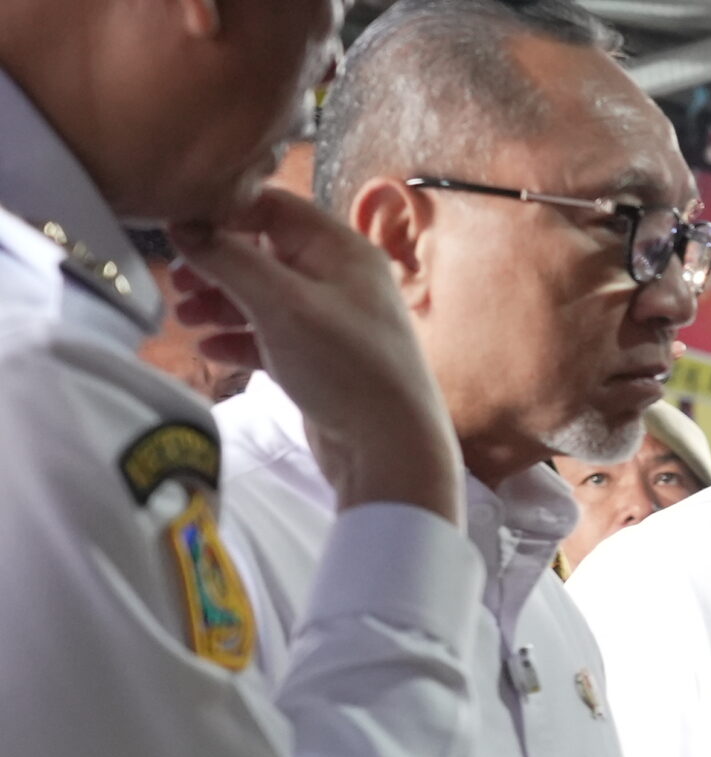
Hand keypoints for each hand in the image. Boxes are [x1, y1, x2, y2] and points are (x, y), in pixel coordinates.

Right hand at [168, 189, 462, 526]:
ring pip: (263, 297)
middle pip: (263, 253)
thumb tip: (184, 228)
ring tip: (184, 318)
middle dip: (216, 265)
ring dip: (220, 303)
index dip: (222, 214)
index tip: (176, 229)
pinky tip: (209, 349)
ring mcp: (332, 321)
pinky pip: (271, 336)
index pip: (273, 208)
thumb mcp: (281, 303)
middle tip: (178, 283)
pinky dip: (239, 339)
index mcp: (342, 250)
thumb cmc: (345, 368)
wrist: (390, 450)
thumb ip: (229, 259)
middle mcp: (341, 280)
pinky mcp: (321, 360)